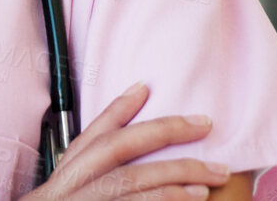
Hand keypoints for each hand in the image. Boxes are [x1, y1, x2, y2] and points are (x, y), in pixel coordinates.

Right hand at [20, 82, 230, 199]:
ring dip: (174, 179)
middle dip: (163, 132)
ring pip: (128, 184)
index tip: (146, 87)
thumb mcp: (75, 187)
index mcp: (67, 176)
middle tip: (204, 125)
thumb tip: (137, 98)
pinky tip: (191, 200)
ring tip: (209, 179)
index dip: (119, 109)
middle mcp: (70, 188)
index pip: (92, 136)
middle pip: (114, 150)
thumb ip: (99, 155)